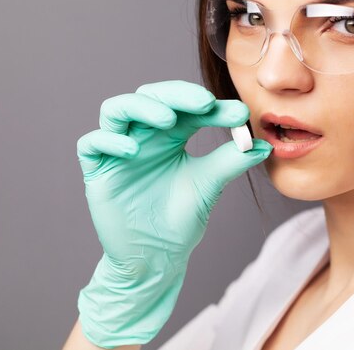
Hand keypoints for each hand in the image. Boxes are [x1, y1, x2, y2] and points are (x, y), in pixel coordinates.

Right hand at [76, 80, 271, 347]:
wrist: (157, 259)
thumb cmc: (180, 222)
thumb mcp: (208, 186)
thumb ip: (230, 161)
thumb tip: (262, 144)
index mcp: (169, 136)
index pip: (184, 106)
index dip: (209, 105)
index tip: (238, 113)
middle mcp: (142, 136)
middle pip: (148, 96)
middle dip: (175, 95)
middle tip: (203, 103)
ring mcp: (117, 151)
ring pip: (116, 110)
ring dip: (141, 108)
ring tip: (168, 120)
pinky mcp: (98, 172)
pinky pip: (91, 144)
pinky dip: (109, 140)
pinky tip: (132, 150)